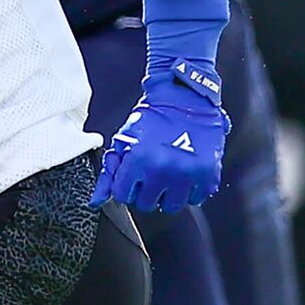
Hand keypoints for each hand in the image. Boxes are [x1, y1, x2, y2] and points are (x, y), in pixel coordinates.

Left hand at [91, 60, 229, 213]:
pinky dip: (190, 190)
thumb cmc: (154, 116)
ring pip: (171, 206)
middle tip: (152, 174)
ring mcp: (187, 173)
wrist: (186, 98)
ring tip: (169, 176)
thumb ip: (110, 171)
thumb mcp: (125, 140)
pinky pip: (196, 198)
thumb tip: (97, 200)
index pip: (123, 195)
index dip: (126, 186)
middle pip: (146, 203)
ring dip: (168, 194)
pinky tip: (186, 174)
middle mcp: (163, 169)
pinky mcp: (207, 174)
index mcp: (139, 160)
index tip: (132, 178)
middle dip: (146, 191)